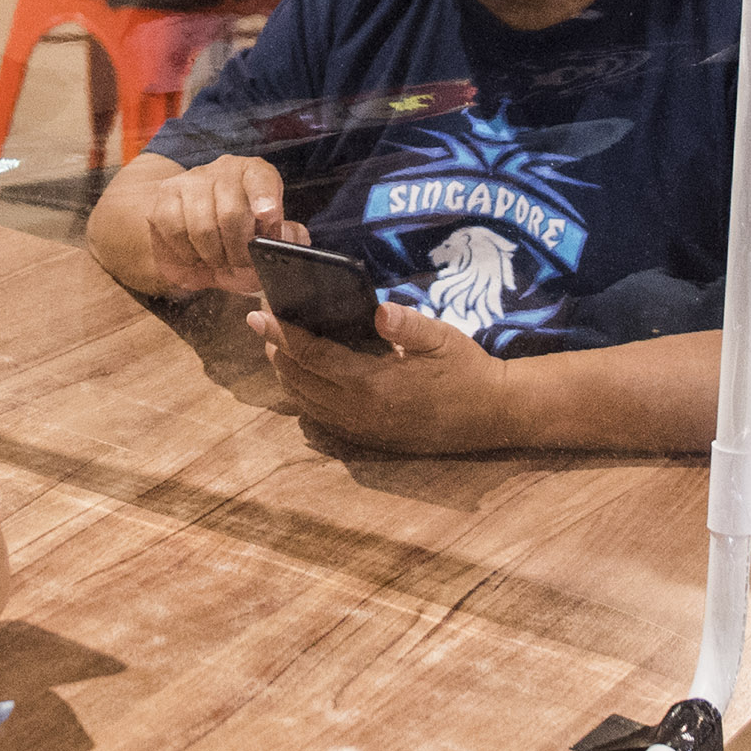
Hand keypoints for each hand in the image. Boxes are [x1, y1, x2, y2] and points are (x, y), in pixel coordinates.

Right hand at [137, 154, 299, 298]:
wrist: (188, 239)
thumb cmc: (236, 240)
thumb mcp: (265, 245)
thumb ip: (286, 241)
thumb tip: (290, 236)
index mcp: (255, 174)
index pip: (261, 177)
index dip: (265, 196)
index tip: (268, 216)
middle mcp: (223, 170)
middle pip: (232, 213)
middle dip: (238, 250)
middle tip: (239, 265)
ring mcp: (191, 180)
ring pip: (202, 226)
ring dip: (213, 256)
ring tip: (217, 261)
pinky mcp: (165, 196)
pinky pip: (175, 231)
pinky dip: (188, 253)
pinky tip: (195, 255)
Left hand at [253, 300, 510, 453]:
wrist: (492, 415)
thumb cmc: (466, 369)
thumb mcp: (442, 338)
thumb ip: (407, 325)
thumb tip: (379, 311)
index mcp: (375, 384)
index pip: (312, 357)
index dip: (282, 334)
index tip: (258, 314)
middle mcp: (361, 412)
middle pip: (298, 381)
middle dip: (276, 350)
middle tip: (263, 322)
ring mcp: (362, 430)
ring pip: (305, 402)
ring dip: (286, 374)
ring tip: (276, 345)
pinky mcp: (368, 439)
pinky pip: (321, 418)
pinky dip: (303, 396)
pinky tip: (302, 377)